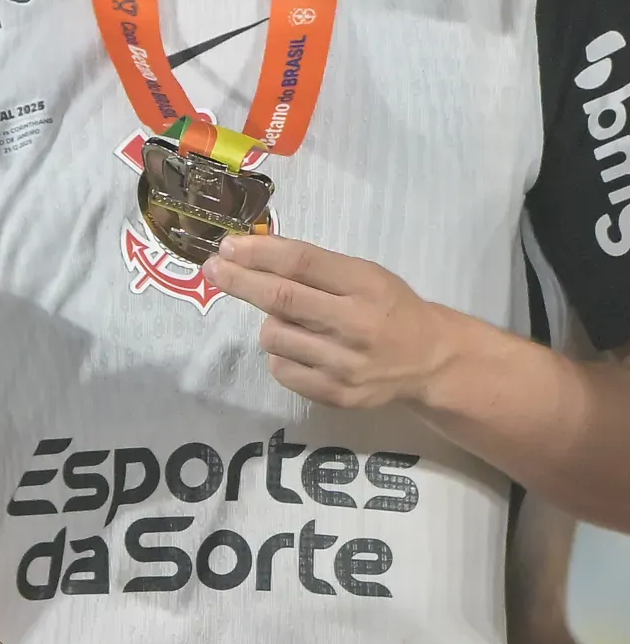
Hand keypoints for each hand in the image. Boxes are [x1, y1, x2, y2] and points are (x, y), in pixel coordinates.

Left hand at [209, 234, 459, 410]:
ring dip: (271, 324)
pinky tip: (304, 350)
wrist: (429, 360)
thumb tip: (245, 253)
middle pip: (281, 298)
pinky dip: (282, 356)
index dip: (258, 253)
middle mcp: (358, 325)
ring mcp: (347, 365)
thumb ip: (313, 266)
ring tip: (296, 324)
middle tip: (213, 270)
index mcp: (367, 286)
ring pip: (273, 336)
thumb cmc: (387, 308)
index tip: (227, 247)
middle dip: (239, 281)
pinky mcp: (337, 395)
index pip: (302, 262)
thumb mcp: (363, 275)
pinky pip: (281, 369)